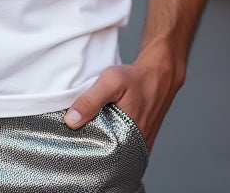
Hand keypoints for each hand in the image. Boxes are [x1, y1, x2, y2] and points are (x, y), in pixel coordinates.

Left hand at [63, 43, 181, 150]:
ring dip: (102, 141)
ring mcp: (140, 147)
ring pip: (115, 151)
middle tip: (78, 132)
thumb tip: (71, 121)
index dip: (83, 144)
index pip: (99, 153)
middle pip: (106, 154)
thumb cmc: (136, 78)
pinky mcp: (142, 142)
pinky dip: (113, 138)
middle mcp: (135, 147)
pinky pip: (123, 147)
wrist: (159, 75)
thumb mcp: (110, 82)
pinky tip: (104, 126)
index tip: (70, 136)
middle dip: (92, 144)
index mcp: (127, 138)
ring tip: (90, 128)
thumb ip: (91, 100)